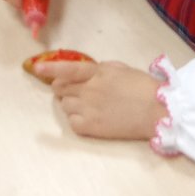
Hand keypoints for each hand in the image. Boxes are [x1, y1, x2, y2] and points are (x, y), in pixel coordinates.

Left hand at [38, 59, 163, 141]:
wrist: (157, 111)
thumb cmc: (143, 87)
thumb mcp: (121, 69)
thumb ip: (100, 69)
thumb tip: (85, 72)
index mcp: (98, 72)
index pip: (68, 69)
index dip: (50, 68)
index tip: (37, 67)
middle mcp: (90, 89)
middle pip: (61, 89)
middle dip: (64, 89)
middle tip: (78, 91)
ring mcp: (89, 109)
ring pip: (65, 106)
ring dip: (71, 104)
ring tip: (89, 106)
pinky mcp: (92, 127)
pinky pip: (72, 122)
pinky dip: (76, 120)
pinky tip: (90, 118)